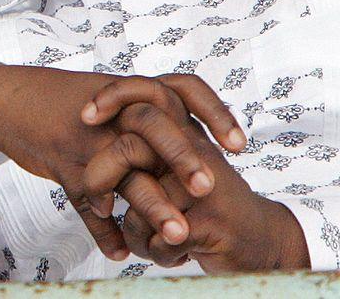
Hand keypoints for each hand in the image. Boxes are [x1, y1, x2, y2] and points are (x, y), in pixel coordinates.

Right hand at [0, 67, 245, 260]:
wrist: (7, 100)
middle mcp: (113, 114)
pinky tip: (117, 250)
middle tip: (207, 189)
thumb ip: (140, 114)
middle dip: (184, 157)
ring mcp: (89, 140)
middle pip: (155, 125)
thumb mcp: (103, 97)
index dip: (215, 113)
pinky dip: (103, 230)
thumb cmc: (58, 101)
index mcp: (129, 93)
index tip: (239, 147)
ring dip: (152, 206)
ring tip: (177, 235)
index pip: (182, 89)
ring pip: (125, 171)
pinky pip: (87, 201)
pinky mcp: (65, 165)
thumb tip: (182, 130)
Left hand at [83, 101, 308, 272]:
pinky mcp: (211, 223)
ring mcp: (205, 186)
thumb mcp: (175, 169)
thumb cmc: (208, 205)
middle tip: (99, 205)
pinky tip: (173, 255)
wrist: (263, 242)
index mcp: (185, 132)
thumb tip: (89, 138)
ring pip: (140, 204)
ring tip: (145, 241)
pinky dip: (156, 253)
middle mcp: (196, 150)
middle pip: (130, 148)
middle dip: (99, 178)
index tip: (84, 118)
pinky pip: (160, 239)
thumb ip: (140, 152)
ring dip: (135, 232)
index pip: (149, 91)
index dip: (114, 95)